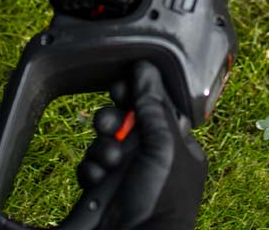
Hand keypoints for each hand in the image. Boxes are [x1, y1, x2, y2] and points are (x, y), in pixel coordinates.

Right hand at [76, 62, 207, 229]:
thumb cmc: (162, 200)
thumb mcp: (163, 147)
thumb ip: (152, 106)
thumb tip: (145, 68)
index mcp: (178, 146)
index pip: (157, 107)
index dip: (138, 94)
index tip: (122, 84)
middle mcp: (153, 158)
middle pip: (126, 120)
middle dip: (113, 119)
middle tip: (108, 122)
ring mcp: (127, 174)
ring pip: (105, 141)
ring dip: (102, 147)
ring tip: (108, 161)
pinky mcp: (103, 188)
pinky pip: (90, 165)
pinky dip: (91, 169)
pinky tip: (98, 179)